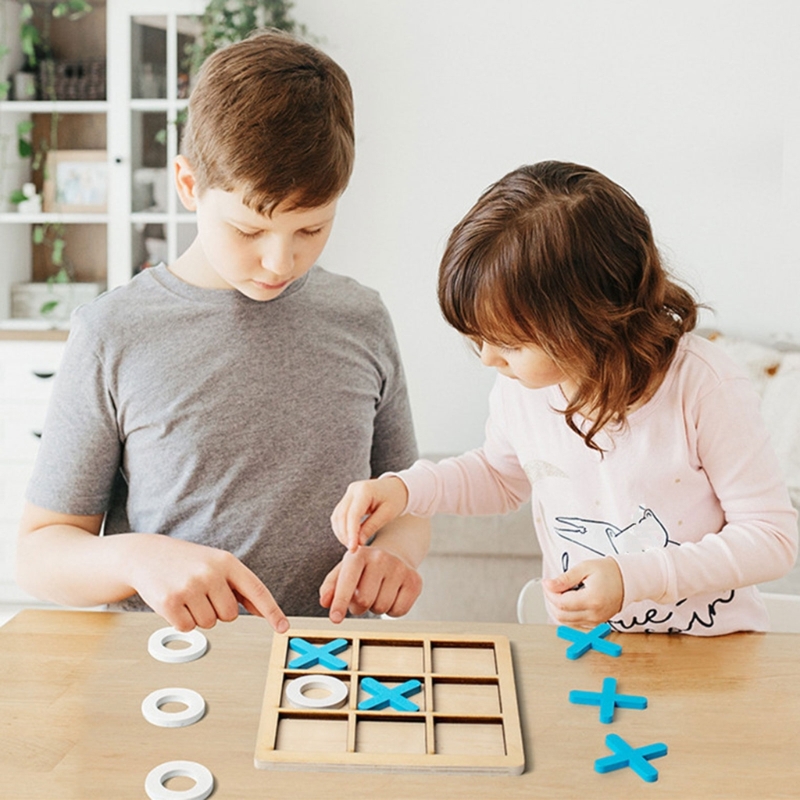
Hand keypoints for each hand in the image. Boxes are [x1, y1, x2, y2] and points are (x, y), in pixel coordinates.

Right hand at [127, 535, 289, 632]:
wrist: (147, 555)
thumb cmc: (187, 562)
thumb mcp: (217, 564)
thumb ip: (240, 587)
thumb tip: (263, 611)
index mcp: (227, 562)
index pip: (256, 590)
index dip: (272, 610)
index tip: (283, 627)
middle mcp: (211, 572)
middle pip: (230, 615)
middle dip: (217, 610)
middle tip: (201, 593)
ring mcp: (190, 586)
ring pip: (209, 624)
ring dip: (198, 615)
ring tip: (187, 594)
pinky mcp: (169, 602)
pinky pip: (187, 628)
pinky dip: (181, 621)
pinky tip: (174, 602)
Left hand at [319, 546, 422, 622]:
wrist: (394, 556)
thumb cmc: (364, 567)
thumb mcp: (343, 571)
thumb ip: (330, 587)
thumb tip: (325, 602)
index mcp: (359, 554)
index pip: (347, 582)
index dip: (340, 602)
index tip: (335, 618)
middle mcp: (380, 557)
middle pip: (365, 601)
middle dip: (359, 606)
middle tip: (362, 597)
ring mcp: (400, 568)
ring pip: (382, 607)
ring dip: (375, 608)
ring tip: (377, 593)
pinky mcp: (415, 581)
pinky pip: (399, 611)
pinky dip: (392, 611)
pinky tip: (391, 596)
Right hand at [331, 476, 408, 551]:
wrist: (396, 487)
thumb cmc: (395, 499)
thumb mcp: (387, 514)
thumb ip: (372, 527)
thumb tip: (358, 542)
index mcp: (364, 490)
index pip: (352, 515)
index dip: (351, 533)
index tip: (353, 548)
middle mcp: (353, 490)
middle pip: (341, 515)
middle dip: (344, 535)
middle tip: (353, 549)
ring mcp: (348, 493)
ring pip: (337, 516)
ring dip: (341, 532)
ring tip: (352, 545)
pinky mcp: (347, 499)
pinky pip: (339, 515)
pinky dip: (342, 527)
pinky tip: (349, 537)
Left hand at [542, 557, 623, 627]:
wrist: (628, 580)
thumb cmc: (608, 572)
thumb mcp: (584, 568)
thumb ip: (565, 579)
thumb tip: (548, 585)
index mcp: (592, 600)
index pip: (561, 603)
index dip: (549, 593)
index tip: (546, 582)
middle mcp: (594, 614)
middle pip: (561, 615)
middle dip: (551, 601)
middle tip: (551, 587)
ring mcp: (596, 621)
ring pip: (566, 621)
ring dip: (557, 607)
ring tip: (561, 591)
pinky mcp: (596, 623)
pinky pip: (574, 622)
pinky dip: (567, 612)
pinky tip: (569, 599)